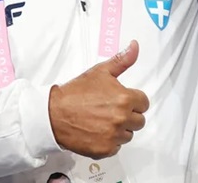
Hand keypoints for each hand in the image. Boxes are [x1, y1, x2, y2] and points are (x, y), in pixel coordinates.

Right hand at [49, 40, 149, 158]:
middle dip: (128, 115)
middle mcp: (121, 118)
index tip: (122, 100)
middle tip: (111, 110)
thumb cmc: (75, 93)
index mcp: (124, 98)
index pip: (144, 103)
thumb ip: (122, 60)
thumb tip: (135, 47)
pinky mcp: (104, 149)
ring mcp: (113, 136)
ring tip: (103, 120)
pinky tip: (98, 132)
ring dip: (120, 129)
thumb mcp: (100, 72)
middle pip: (139, 120)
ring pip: (128, 134)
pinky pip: (117, 147)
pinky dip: (109, 142)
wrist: (53, 114)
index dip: (133, 100)